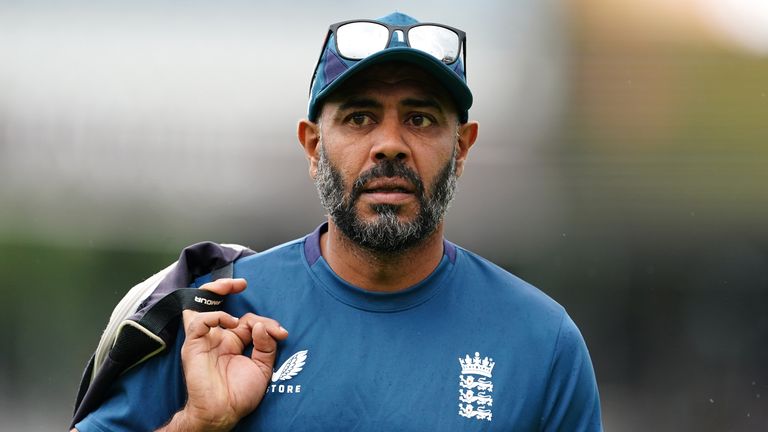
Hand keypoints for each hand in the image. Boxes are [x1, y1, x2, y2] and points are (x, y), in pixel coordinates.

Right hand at [165, 278, 287, 430]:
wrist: (224, 412)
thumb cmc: (240, 394)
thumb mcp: (263, 368)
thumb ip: (266, 346)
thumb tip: (261, 326)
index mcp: (234, 341)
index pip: (248, 320)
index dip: (266, 323)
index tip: (281, 333)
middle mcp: (218, 336)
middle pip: (217, 303)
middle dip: (228, 286)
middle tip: (243, 283)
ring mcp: (205, 339)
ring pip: (201, 304)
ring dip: (218, 290)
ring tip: (236, 287)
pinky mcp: (194, 345)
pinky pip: (199, 321)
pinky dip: (216, 316)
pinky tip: (232, 324)